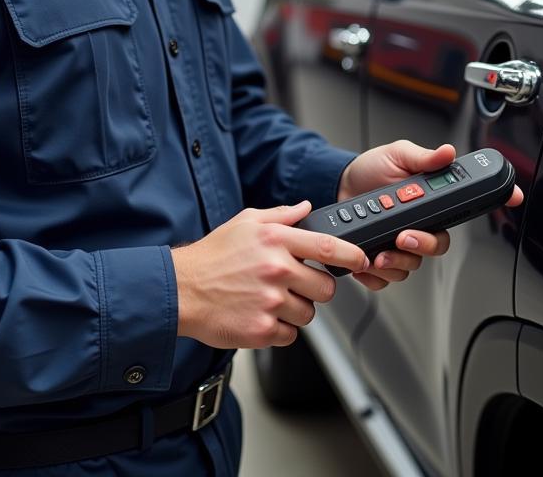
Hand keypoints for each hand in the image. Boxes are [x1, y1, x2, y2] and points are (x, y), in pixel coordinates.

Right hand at [171, 201, 368, 348]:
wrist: (181, 290)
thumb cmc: (212, 256)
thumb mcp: (246, 222)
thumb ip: (281, 215)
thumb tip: (306, 207)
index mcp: (276, 240)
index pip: (328, 246)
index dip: (351, 255)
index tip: (361, 260)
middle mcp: (277, 270)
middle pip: (325, 287)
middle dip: (316, 288)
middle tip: (296, 285)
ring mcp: (271, 302)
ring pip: (308, 313)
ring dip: (296, 310)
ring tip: (270, 299)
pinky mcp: (262, 330)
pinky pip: (290, 335)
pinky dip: (279, 329)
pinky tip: (260, 314)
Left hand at [337, 141, 523, 290]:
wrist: (338, 185)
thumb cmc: (371, 170)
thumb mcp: (397, 155)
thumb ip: (422, 157)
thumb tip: (446, 152)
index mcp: (430, 200)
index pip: (467, 205)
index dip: (496, 202)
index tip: (512, 196)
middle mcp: (421, 225)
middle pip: (438, 246)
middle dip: (422, 245)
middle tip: (404, 236)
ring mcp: (401, 244)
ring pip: (412, 266)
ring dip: (396, 262)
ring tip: (377, 250)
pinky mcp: (381, 258)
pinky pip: (386, 279)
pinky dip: (375, 274)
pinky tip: (365, 259)